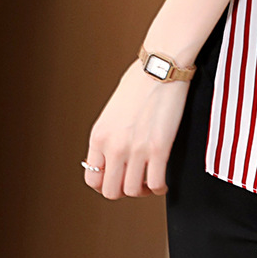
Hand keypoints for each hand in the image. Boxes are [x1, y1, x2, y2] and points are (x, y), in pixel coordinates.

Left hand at [83, 61, 189, 198]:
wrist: (161, 66)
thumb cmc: (140, 79)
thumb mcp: (113, 110)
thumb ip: (110, 133)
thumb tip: (115, 151)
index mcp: (99, 136)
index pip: (92, 178)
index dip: (106, 184)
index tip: (119, 179)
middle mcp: (113, 146)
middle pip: (111, 191)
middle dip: (124, 190)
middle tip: (136, 183)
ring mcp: (135, 149)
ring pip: (133, 191)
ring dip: (143, 191)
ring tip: (150, 182)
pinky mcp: (158, 148)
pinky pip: (156, 183)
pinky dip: (160, 188)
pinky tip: (163, 182)